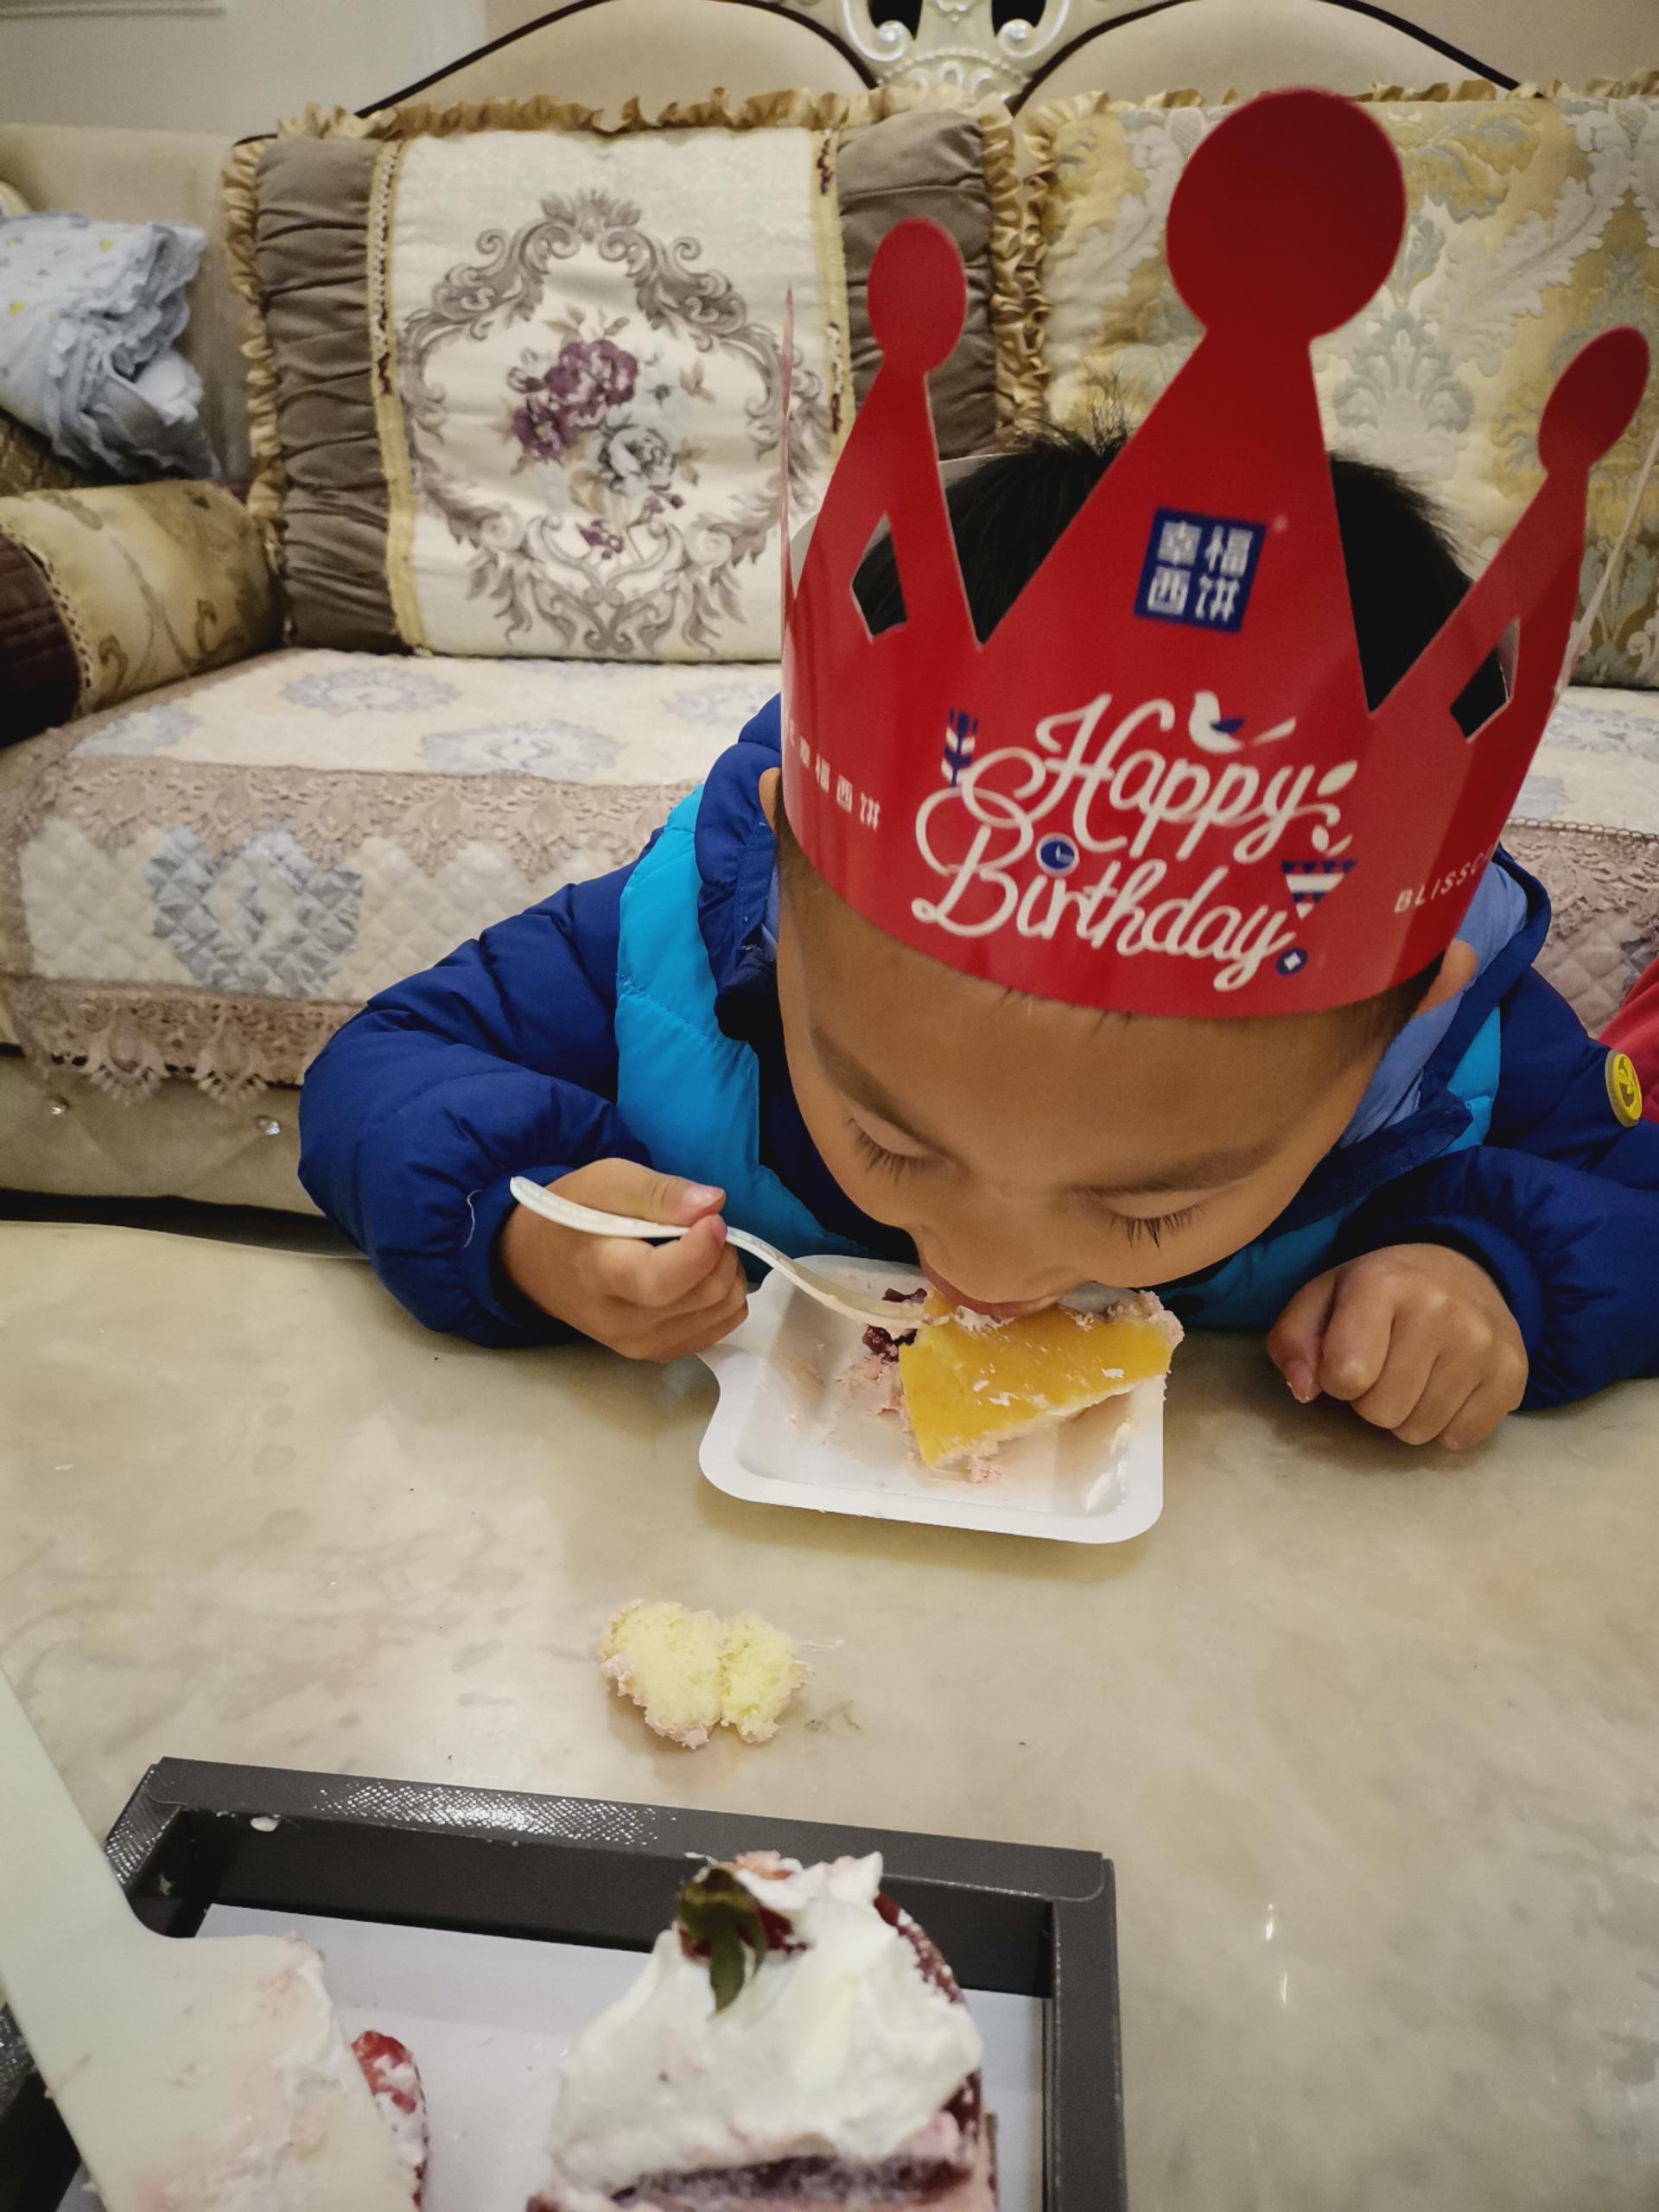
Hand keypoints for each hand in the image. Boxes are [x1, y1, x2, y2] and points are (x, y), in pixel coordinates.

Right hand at [499, 1159, 747, 1360]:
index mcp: (600, 1274)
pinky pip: (719, 1329)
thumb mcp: (605, 1183)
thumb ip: (658, 1192)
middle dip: (722, 1251)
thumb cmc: (572, 1217)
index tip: (713, 1219)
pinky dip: (723, 1297)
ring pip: (721, 1312)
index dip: (701, 1250)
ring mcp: (642, 1345)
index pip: (661, 1280)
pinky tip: (698, 1275)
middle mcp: (622, 1322)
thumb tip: (714, 1203)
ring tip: (701, 1248)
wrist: (540, 1266)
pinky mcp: (659, 1354)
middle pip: (704, 1294)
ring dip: (728, 1273)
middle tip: (704, 1224)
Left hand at [1267, 1242, 1527, 1447]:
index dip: (1336, 1379)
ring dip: (1407, 1415)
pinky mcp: (1514, 1371)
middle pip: (1383, 1412)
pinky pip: (1463, 1437)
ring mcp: (1484, 1342)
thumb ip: (1293, 1342)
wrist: (1460, 1270)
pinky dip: (1447, 1424)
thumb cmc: (1376, 1293)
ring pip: (1421, 1431)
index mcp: (1383, 1284)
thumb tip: (1304, 1391)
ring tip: (1414, 1376)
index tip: (1346, 1359)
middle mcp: (1441, 1309)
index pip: (1346, 1376)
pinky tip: (1446, 1387)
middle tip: (1383, 1369)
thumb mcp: (1320, 1300)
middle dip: (1371, 1401)